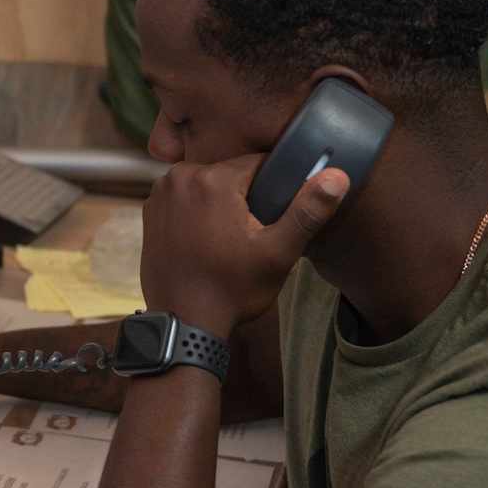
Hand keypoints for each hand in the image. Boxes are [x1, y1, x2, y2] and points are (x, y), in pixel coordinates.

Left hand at [139, 154, 348, 336]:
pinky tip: (206, 242)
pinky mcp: (149, 211)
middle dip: (245, 197)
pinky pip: (185, 199)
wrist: (184, 323)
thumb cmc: (233, 291)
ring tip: (228, 242)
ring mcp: (160, 194)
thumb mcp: (278, 253)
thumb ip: (307, 212)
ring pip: (207, 185)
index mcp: (213, 179)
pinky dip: (197, 213)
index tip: (272, 217)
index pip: (258, 164)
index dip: (273, 188)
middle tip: (250, 236)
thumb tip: (337, 177)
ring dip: (220, 203)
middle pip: (230, 174)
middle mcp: (180, 176)